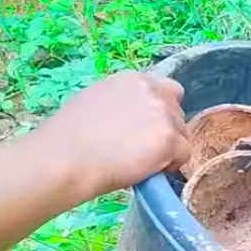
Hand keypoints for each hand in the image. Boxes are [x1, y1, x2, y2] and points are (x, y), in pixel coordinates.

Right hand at [34, 71, 190, 197]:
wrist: (65, 158)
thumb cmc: (69, 136)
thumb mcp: (97, 101)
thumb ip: (125, 103)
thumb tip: (137, 117)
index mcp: (133, 80)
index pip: (169, 91)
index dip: (163, 111)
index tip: (150, 127)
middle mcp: (152, 92)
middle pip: (178, 114)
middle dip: (166, 131)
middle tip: (142, 149)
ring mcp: (163, 114)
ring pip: (183, 135)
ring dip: (168, 149)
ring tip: (138, 160)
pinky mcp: (169, 138)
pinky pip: (185, 154)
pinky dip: (170, 165)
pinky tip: (147, 169)